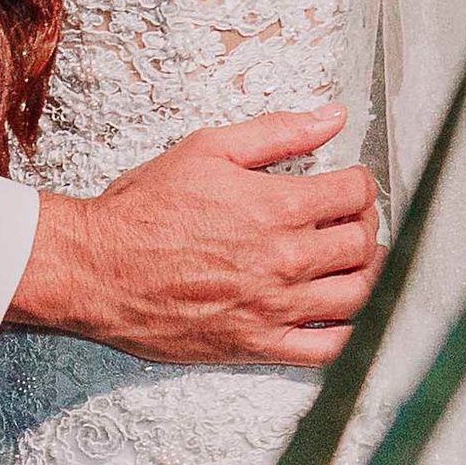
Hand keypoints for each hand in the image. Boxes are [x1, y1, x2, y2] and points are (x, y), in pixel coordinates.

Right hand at [7, 107, 383, 368]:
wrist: (98, 269)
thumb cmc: (144, 208)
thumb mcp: (207, 149)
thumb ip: (277, 132)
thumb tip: (332, 116)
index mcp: (275, 206)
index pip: (354, 193)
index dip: (360, 183)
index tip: (350, 184)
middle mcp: (284, 259)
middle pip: (361, 243)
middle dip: (365, 225)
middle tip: (350, 219)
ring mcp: (274, 307)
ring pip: (358, 295)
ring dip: (367, 274)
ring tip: (353, 262)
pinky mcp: (259, 345)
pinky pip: (328, 348)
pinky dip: (350, 332)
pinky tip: (344, 313)